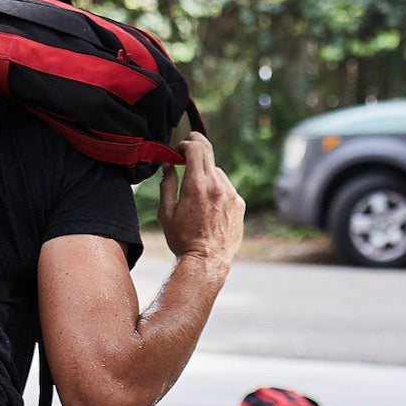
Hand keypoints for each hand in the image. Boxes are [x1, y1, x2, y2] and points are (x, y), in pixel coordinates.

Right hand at [157, 133, 244, 265]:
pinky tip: (208, 205)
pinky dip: (217, 188)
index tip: (179, 149)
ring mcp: (231, 194)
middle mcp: (217, 185)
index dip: (186, 143)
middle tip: (188, 148)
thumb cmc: (183, 240)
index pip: (196, 148)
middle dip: (197, 146)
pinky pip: (226, 188)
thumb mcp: (166, 213)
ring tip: (196, 190)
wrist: (207, 262)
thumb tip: (168, 165)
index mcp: (196, 185)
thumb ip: (167, 184)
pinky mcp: (239, 204)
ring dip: (206, 173)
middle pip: (209, 152)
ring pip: (217, 172)